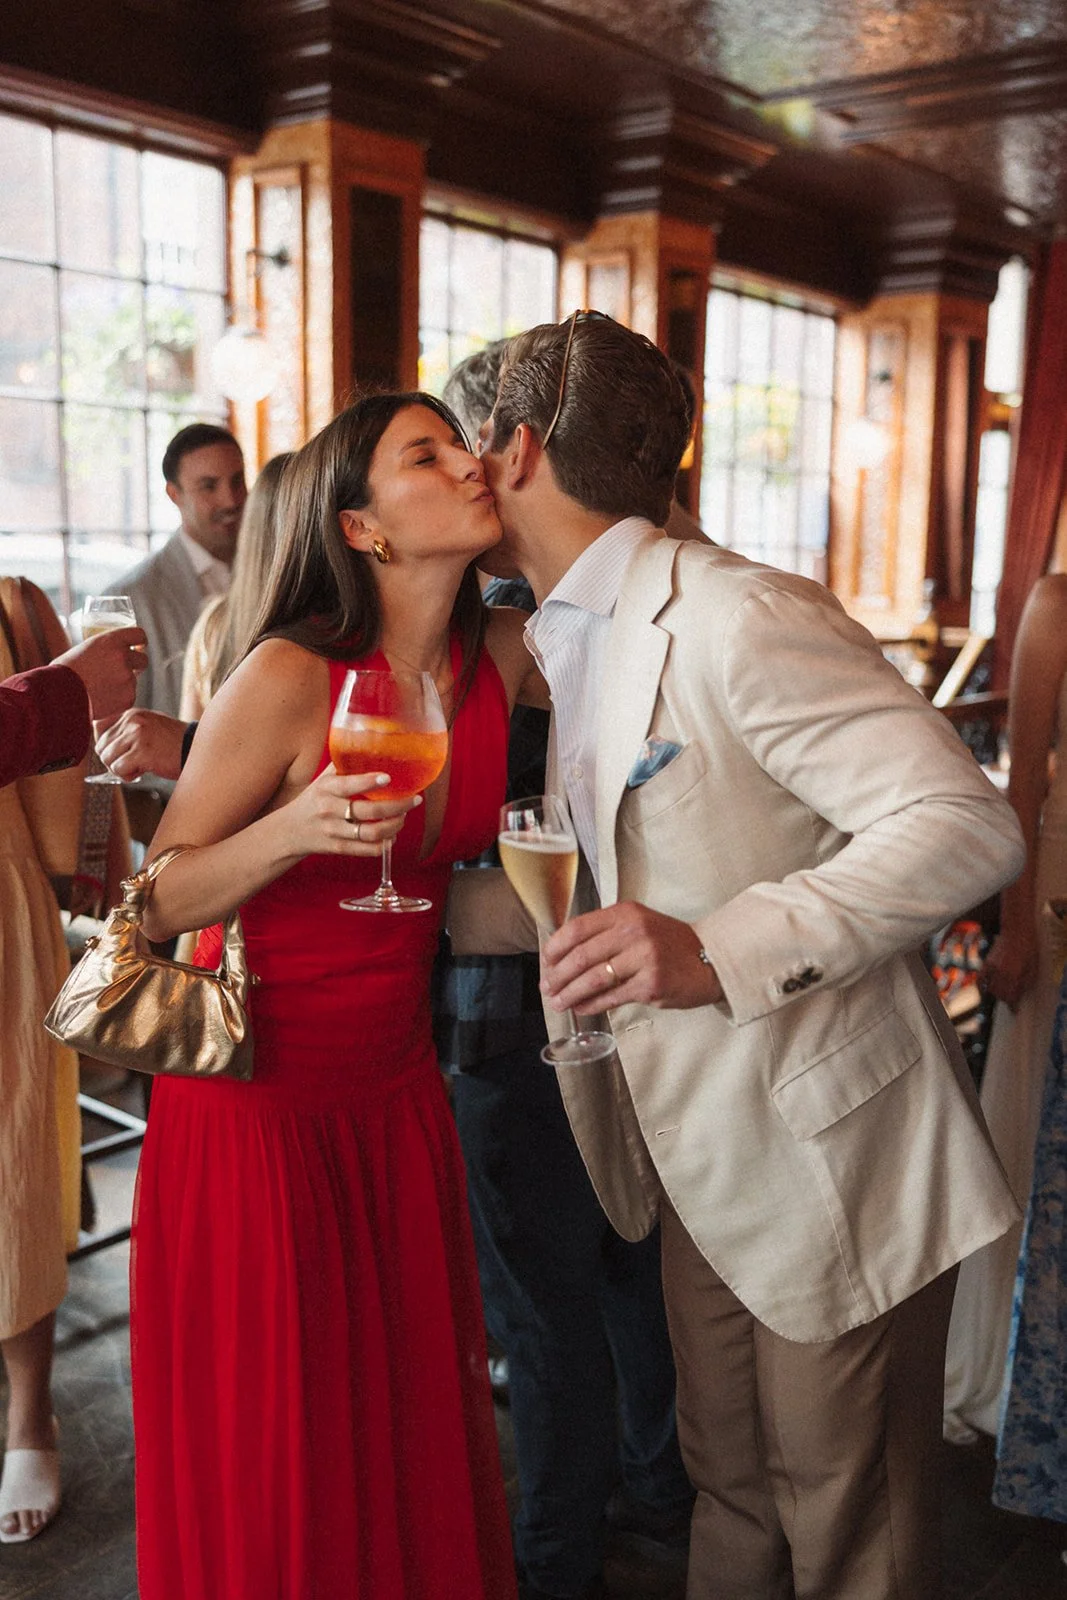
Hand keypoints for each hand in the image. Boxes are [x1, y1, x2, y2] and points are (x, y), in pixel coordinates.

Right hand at [55, 627, 146, 721]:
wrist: (58, 695)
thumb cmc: (63, 672)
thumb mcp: (81, 650)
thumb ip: (100, 651)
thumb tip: (106, 654)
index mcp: (112, 641)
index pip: (139, 635)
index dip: (140, 641)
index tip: (139, 646)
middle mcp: (123, 658)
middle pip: (143, 659)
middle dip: (136, 664)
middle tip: (123, 670)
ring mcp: (128, 679)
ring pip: (132, 681)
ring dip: (122, 684)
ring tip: (99, 688)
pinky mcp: (128, 698)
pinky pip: (128, 697)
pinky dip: (118, 699)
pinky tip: (101, 699)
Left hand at [94, 708, 185, 781]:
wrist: (197, 751)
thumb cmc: (173, 744)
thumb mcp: (148, 728)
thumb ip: (126, 732)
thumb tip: (102, 747)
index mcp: (132, 714)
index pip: (98, 726)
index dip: (105, 745)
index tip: (119, 752)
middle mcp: (132, 721)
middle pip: (101, 746)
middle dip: (113, 760)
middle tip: (132, 763)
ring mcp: (137, 735)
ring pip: (107, 759)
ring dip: (120, 769)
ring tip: (139, 767)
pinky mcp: (142, 752)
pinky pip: (119, 769)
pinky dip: (128, 776)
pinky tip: (143, 771)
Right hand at [281, 763, 421, 858]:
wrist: (289, 830)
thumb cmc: (313, 799)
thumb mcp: (323, 779)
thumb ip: (343, 764)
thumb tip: (369, 740)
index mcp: (326, 788)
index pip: (350, 785)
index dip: (370, 782)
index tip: (389, 777)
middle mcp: (329, 810)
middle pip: (369, 812)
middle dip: (398, 807)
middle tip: (414, 800)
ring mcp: (333, 831)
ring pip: (371, 833)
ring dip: (394, 827)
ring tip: (403, 818)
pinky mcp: (337, 848)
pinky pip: (366, 850)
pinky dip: (384, 845)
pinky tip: (391, 836)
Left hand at [541, 901, 722, 1013]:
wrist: (710, 960)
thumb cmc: (668, 944)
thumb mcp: (639, 925)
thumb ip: (606, 933)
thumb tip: (565, 956)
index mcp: (626, 913)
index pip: (578, 928)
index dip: (556, 947)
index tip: (546, 961)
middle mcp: (633, 932)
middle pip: (581, 956)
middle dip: (558, 975)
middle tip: (546, 987)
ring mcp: (643, 958)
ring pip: (593, 979)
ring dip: (570, 993)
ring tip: (558, 1002)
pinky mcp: (651, 984)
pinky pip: (611, 997)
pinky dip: (591, 1005)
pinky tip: (581, 1008)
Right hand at [979, 928, 1037, 1011]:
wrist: (1017, 930)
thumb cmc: (1029, 947)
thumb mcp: (1034, 966)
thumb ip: (1026, 982)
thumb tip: (1020, 994)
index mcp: (1014, 975)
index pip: (1011, 997)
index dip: (1013, 1006)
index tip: (1015, 1010)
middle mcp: (1002, 973)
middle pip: (1000, 994)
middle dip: (1006, 999)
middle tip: (1012, 1001)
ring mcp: (993, 968)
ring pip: (991, 988)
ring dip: (997, 993)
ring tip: (1004, 992)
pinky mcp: (987, 962)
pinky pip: (981, 978)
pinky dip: (982, 986)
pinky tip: (984, 989)